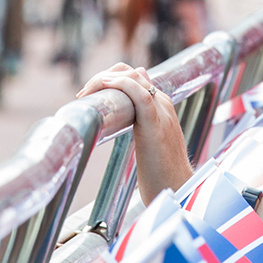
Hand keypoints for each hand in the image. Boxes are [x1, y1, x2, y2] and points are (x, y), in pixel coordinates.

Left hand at [78, 63, 192, 201]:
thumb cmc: (162, 173)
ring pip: (134, 77)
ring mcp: (162, 112)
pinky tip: (104, 87)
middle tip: (84, 94)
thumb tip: (124, 123)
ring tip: (87, 93)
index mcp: (162, 107)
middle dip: (103, 76)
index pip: (136, 76)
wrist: (179, 191)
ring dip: (105, 78)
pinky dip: (121, 85)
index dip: (111, 77)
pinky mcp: (156, 125)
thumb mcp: (150, 144)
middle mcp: (164, 104)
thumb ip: (141, 129)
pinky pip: (140, 94)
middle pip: (132, 72)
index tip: (90, 92)